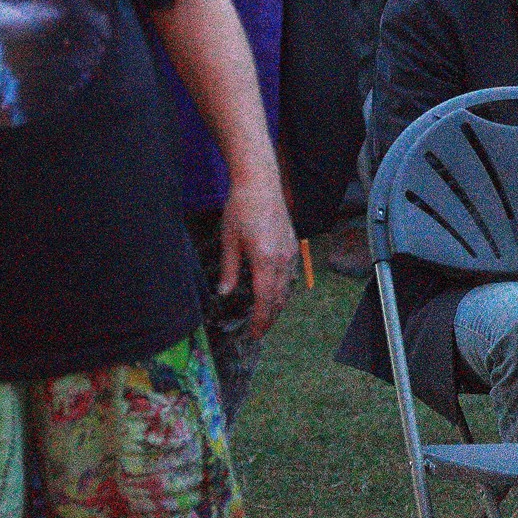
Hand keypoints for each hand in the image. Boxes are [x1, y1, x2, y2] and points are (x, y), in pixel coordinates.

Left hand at [217, 175, 298, 338]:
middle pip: (279, 298)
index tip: (254, 334)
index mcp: (265, 259)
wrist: (260, 184)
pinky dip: (282, 289)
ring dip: (277, 305)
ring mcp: (291, 252)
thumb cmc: (241, 208)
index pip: (266, 299)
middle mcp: (282, 258)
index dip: (261, 320)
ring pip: (287, 288)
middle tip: (258, 331)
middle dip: (270, 318)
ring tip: (265, 317)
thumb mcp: (229, 240)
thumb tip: (224, 292)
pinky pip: (290, 275)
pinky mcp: (293, 245)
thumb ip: (229, 269)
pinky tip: (274, 293)